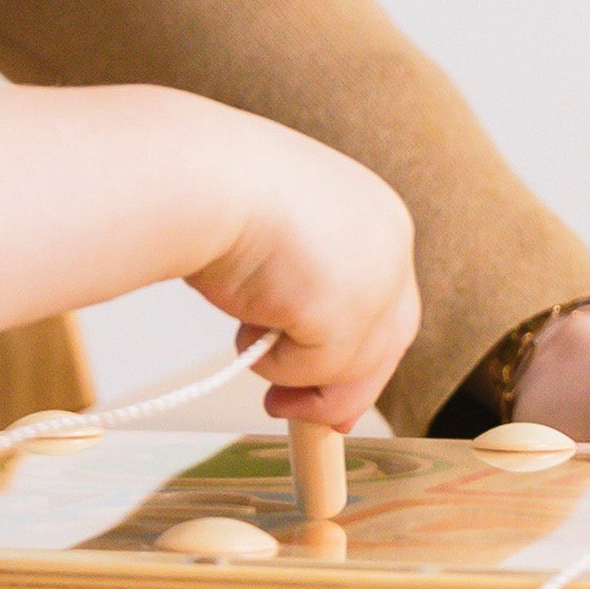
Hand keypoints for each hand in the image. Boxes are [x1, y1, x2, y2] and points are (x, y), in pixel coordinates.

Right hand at [183, 117, 419, 431]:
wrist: (199, 179)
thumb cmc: (214, 194)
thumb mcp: (271, 239)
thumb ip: (296, 286)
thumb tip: (289, 348)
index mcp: (374, 217)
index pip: (385, 300)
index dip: (355, 351)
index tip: (315, 387)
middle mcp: (390, 244)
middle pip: (388, 342)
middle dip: (341, 388)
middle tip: (285, 408)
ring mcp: (376, 279)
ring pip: (351, 365)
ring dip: (291, 367)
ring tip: (243, 335)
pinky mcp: (349, 312)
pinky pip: (316, 371)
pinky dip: (274, 364)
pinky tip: (243, 323)